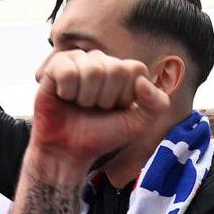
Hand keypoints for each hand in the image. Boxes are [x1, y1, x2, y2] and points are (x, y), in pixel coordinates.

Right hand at [31, 50, 168, 168]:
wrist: (69, 151)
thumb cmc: (102, 136)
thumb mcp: (138, 125)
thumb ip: (157, 104)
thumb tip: (143, 82)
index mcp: (124, 72)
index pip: (135, 68)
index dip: (126, 94)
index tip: (116, 108)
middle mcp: (102, 62)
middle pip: (114, 68)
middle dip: (106, 98)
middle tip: (96, 109)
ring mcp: (79, 62)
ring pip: (91, 69)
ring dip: (86, 97)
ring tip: (80, 105)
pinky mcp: (56, 66)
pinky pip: (67, 70)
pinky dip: (67, 91)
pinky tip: (65, 97)